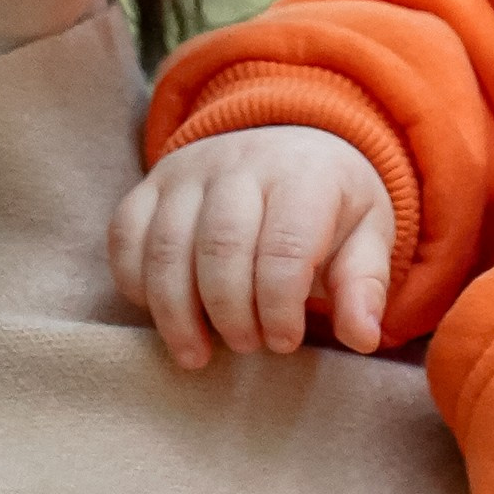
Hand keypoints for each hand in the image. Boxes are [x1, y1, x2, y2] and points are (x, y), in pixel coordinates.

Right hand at [109, 129, 397, 370]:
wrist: (289, 141)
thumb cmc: (330, 203)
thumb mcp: (367, 234)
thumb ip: (364, 284)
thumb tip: (363, 337)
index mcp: (303, 174)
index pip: (283, 247)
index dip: (279, 306)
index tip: (285, 342)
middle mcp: (240, 163)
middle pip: (219, 247)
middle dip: (229, 313)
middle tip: (247, 346)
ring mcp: (187, 171)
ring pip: (166, 246)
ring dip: (176, 312)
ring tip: (197, 353)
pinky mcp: (151, 185)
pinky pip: (125, 236)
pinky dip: (136, 284)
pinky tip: (164, 315)